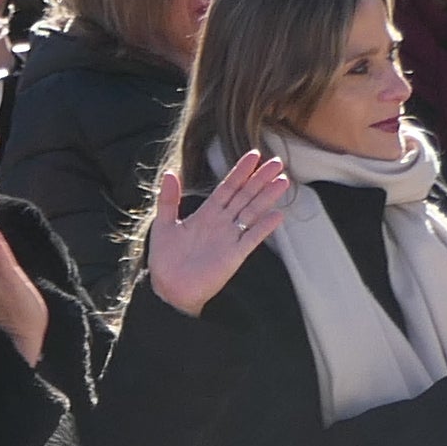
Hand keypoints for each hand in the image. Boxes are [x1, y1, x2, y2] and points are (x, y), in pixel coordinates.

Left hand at [137, 153, 295, 314]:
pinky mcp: (234, 256)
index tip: (254, 155)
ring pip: (252, 212)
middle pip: (245, 196)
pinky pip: (252, 238)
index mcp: (206, 214)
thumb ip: (168, 200)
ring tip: (282, 181)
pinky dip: (264, 227)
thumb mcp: (164, 225)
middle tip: (277, 161)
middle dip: (260, 178)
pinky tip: (277, 215)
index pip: (227, 187)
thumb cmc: (165, 260)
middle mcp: (221, 223)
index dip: (240, 171)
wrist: (170, 289)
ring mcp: (230, 238)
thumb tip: (169, 173)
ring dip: (267, 197)